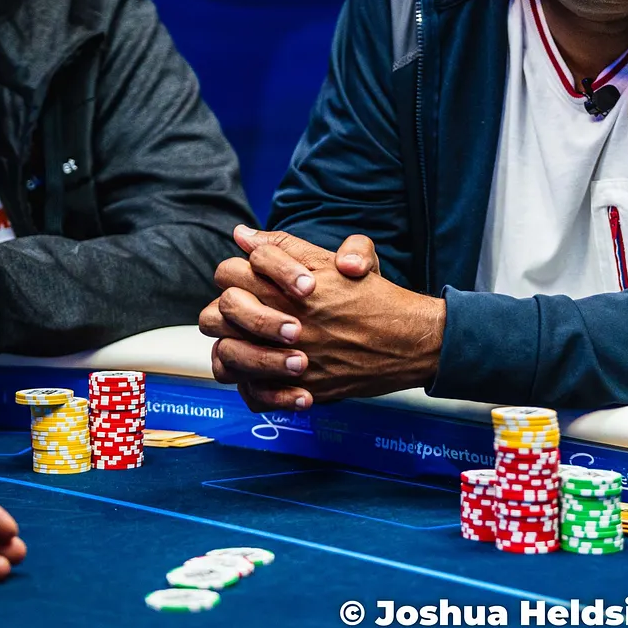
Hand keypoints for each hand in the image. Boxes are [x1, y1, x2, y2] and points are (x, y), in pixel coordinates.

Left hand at [201, 227, 441, 409]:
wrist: (406, 341)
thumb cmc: (373, 297)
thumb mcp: (334, 259)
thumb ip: (285, 245)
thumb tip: (242, 234)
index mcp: (286, 287)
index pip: (230, 271)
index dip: (236, 272)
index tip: (253, 278)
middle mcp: (281, 322)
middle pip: (221, 311)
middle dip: (227, 307)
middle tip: (246, 308)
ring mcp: (286, 358)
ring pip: (228, 354)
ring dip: (233, 346)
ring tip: (249, 341)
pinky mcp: (298, 388)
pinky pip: (253, 394)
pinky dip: (253, 387)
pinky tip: (264, 375)